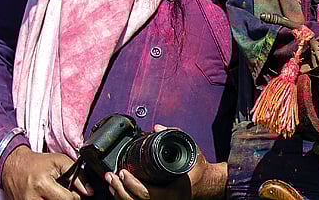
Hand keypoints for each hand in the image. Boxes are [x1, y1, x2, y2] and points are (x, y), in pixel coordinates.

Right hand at [0, 145, 90, 199]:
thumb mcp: (59, 161)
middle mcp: (32, 198)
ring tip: (55, 194)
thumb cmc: (37, 163)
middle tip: (63, 192)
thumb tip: (89, 191)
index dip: (75, 196)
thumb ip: (77, 175)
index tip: (74, 191)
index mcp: (42, 185)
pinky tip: (48, 196)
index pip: (67, 199)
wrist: (13, 166)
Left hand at [105, 127, 225, 199]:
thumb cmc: (198, 169)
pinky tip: (119, 190)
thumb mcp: (190, 149)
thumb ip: (175, 135)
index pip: (147, 194)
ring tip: (111, 182)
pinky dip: (126, 198)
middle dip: (120, 189)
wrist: (207, 183)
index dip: (131, 184)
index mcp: (174, 193)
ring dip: (120, 195)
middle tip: (112, 176)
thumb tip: (156, 127)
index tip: (123, 172)